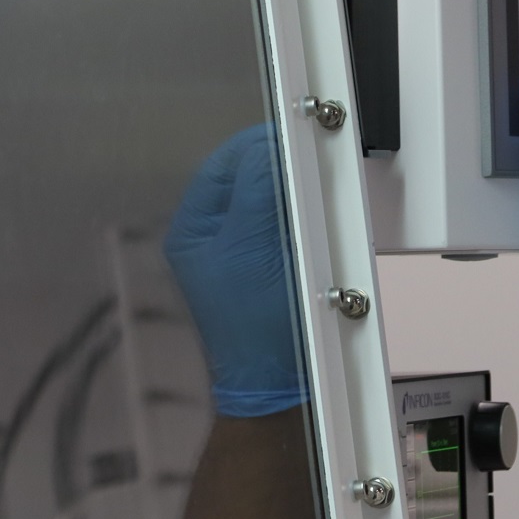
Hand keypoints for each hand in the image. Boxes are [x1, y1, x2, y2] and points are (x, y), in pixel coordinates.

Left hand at [164, 125, 304, 416]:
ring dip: (300, 192)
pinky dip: (309, 218)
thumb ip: (256, 186)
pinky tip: (323, 223)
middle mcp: (217, 237)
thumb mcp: (250, 244)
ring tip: (319, 192)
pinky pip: (294, 225)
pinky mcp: (277, 268)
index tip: (298, 132)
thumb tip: (270, 143)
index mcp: (195, 227)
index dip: (262, 143)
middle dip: (285, 168)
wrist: (283, 386)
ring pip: (277, 199)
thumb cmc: (257, 323)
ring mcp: (248, 254)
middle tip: (315, 162)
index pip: (228, 162)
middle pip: (254, 177)